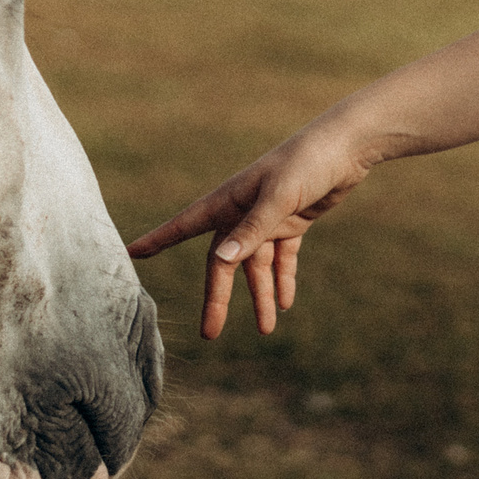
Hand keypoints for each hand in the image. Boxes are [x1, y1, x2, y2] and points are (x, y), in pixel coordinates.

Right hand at [126, 127, 372, 339]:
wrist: (346, 145)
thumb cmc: (307, 162)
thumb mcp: (280, 197)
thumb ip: (252, 229)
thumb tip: (220, 262)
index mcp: (230, 200)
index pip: (185, 225)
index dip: (158, 240)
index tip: (132, 253)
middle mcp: (243, 211)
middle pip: (224, 262)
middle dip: (219, 297)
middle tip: (211, 334)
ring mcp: (267, 217)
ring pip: (256, 264)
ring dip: (261, 294)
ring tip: (267, 328)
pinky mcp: (292, 220)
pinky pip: (282, 256)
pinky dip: (283, 278)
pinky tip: (285, 303)